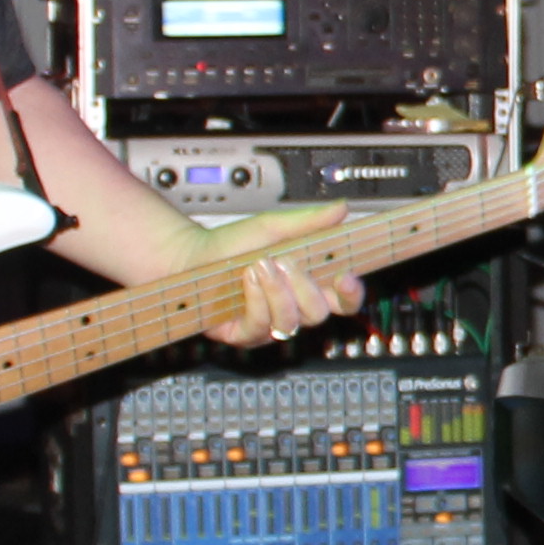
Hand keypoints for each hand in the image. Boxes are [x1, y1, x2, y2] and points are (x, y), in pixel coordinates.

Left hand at [193, 203, 364, 347]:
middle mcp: (292, 308)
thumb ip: (309, 221)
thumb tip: (341, 209)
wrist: (192, 256)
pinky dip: (256, 300)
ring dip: (276, 292)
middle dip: (304, 287)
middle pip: (319, 314)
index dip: (351, 294)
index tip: (346, 277)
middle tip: (285, 261)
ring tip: (259, 265)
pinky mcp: (246, 335)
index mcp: (307, 285)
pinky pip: (261, 326)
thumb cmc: (232, 245)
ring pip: (291, 323)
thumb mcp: (274, 227)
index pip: (343, 300)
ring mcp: (270, 324)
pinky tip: (248, 280)